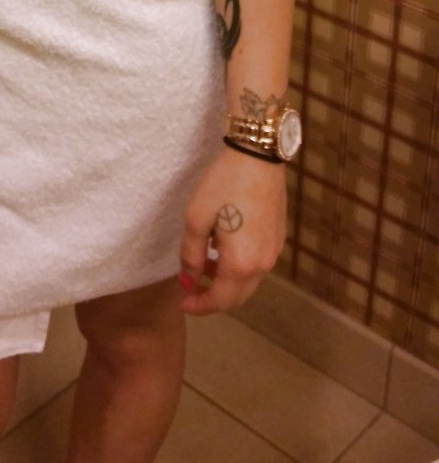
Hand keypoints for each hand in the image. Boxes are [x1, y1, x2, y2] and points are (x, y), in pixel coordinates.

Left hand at [178, 145, 286, 315]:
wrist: (258, 156)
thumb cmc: (224, 185)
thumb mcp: (196, 218)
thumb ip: (191, 255)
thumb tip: (189, 280)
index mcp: (241, 264)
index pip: (219, 300)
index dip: (200, 306)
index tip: (184, 304)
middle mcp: (263, 265)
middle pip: (237, 297)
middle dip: (213, 298)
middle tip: (191, 289)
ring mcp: (274, 252)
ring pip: (249, 282)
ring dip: (226, 282)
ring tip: (204, 264)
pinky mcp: (279, 238)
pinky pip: (258, 265)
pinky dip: (240, 268)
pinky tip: (224, 248)